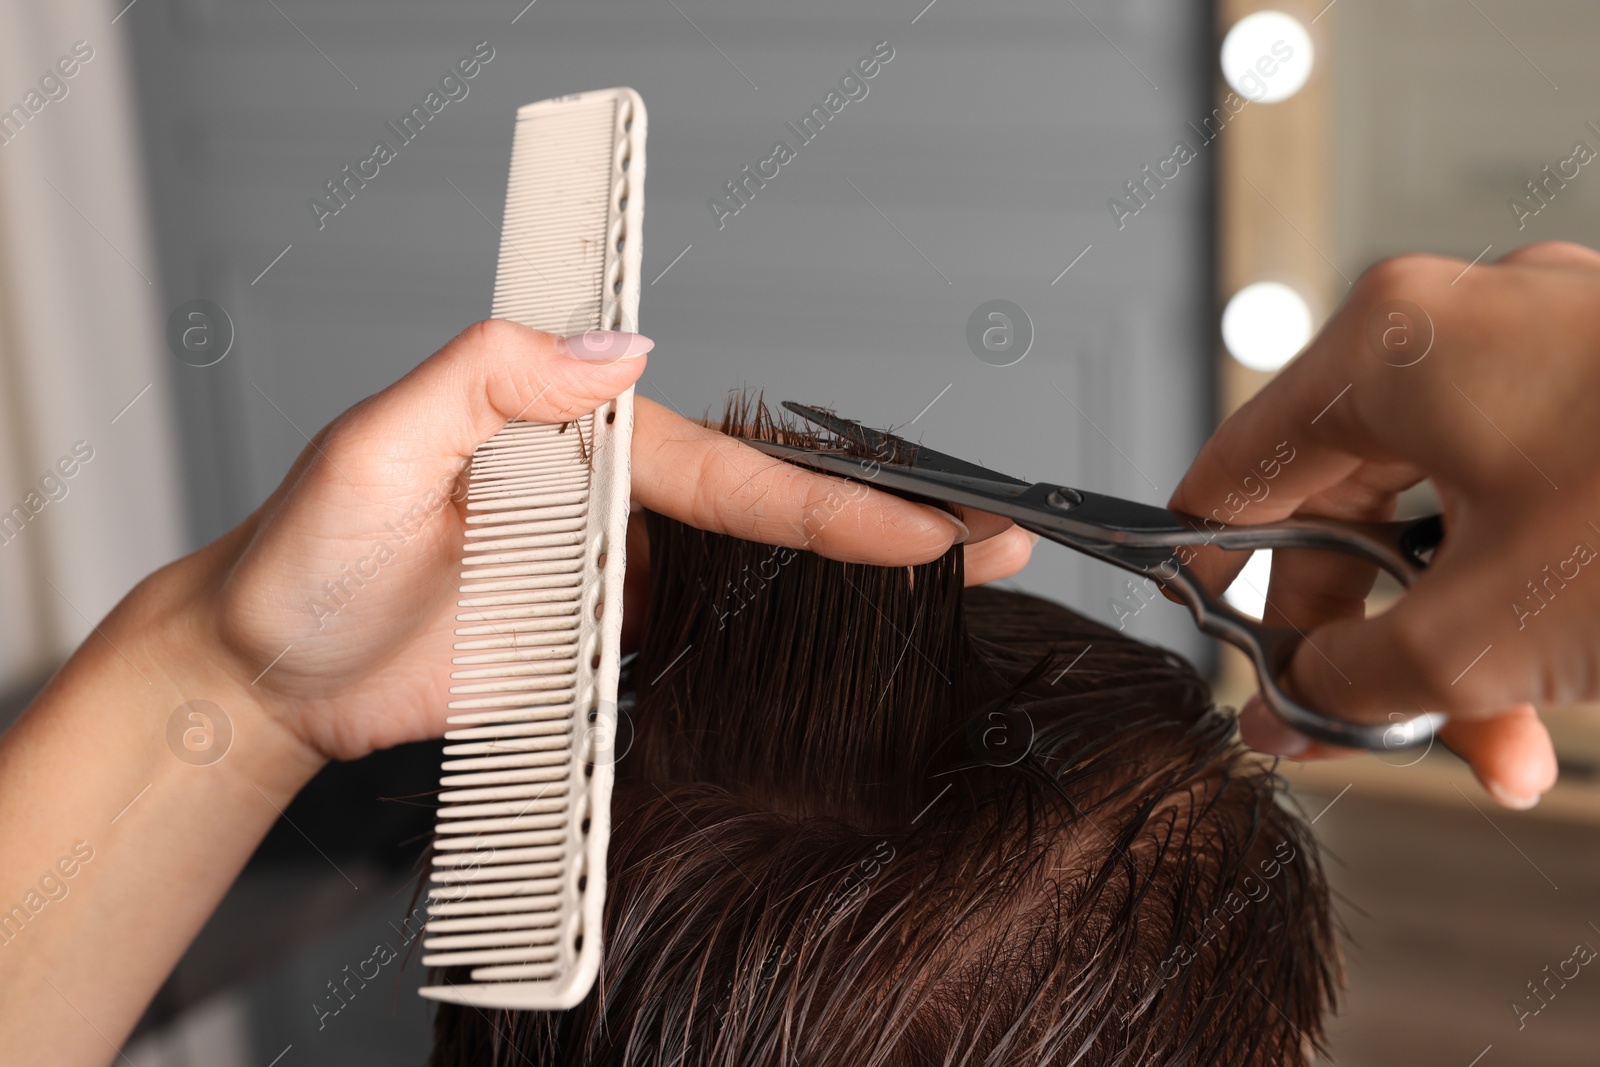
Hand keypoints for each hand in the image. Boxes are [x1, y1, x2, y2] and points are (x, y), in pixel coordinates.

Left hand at [201, 321, 1034, 761]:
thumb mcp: (376, 444)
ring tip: (953, 586)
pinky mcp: (588, 642)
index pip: (722, 473)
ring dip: (847, 584)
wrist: (266, 672)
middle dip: (880, 525)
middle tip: (986, 540)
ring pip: (746, 580)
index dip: (826, 506)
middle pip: (763, 516)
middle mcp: (602, 501)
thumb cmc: (303, 553)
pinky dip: (776, 642)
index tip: (915, 525)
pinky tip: (842, 647)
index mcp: (570, 439)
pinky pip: (696, 641)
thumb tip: (615, 348)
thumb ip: (487, 379)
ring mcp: (603, 576)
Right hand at [1170, 241, 1599, 807]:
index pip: (1234, 476)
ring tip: (1500, 746)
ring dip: (1454, 644)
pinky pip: (1519, 500)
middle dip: (1370, 647)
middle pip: (1346, 511)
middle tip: (1378, 738)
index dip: (1217, 584)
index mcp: (1388, 348)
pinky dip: (1517, 594)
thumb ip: (1348, 679)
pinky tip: (1550, 684)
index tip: (1231, 661)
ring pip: (1441, 517)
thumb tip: (1287, 710)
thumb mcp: (1481, 635)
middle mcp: (1457, 329)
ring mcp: (1545, 349)